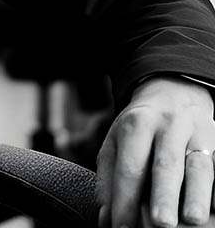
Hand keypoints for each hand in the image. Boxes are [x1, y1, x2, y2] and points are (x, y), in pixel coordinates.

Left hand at [97, 76, 214, 227]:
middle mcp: (168, 127)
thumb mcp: (116, 142)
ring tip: (192, 219)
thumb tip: (108, 218)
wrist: (173, 93)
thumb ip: (109, 178)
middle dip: (164, 195)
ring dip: (197, 195)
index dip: (126, 199)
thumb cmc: (139, 128)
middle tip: (160, 223)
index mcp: (136, 125)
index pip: (131, 167)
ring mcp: (197, 134)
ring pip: (199, 166)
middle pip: (166, 164)